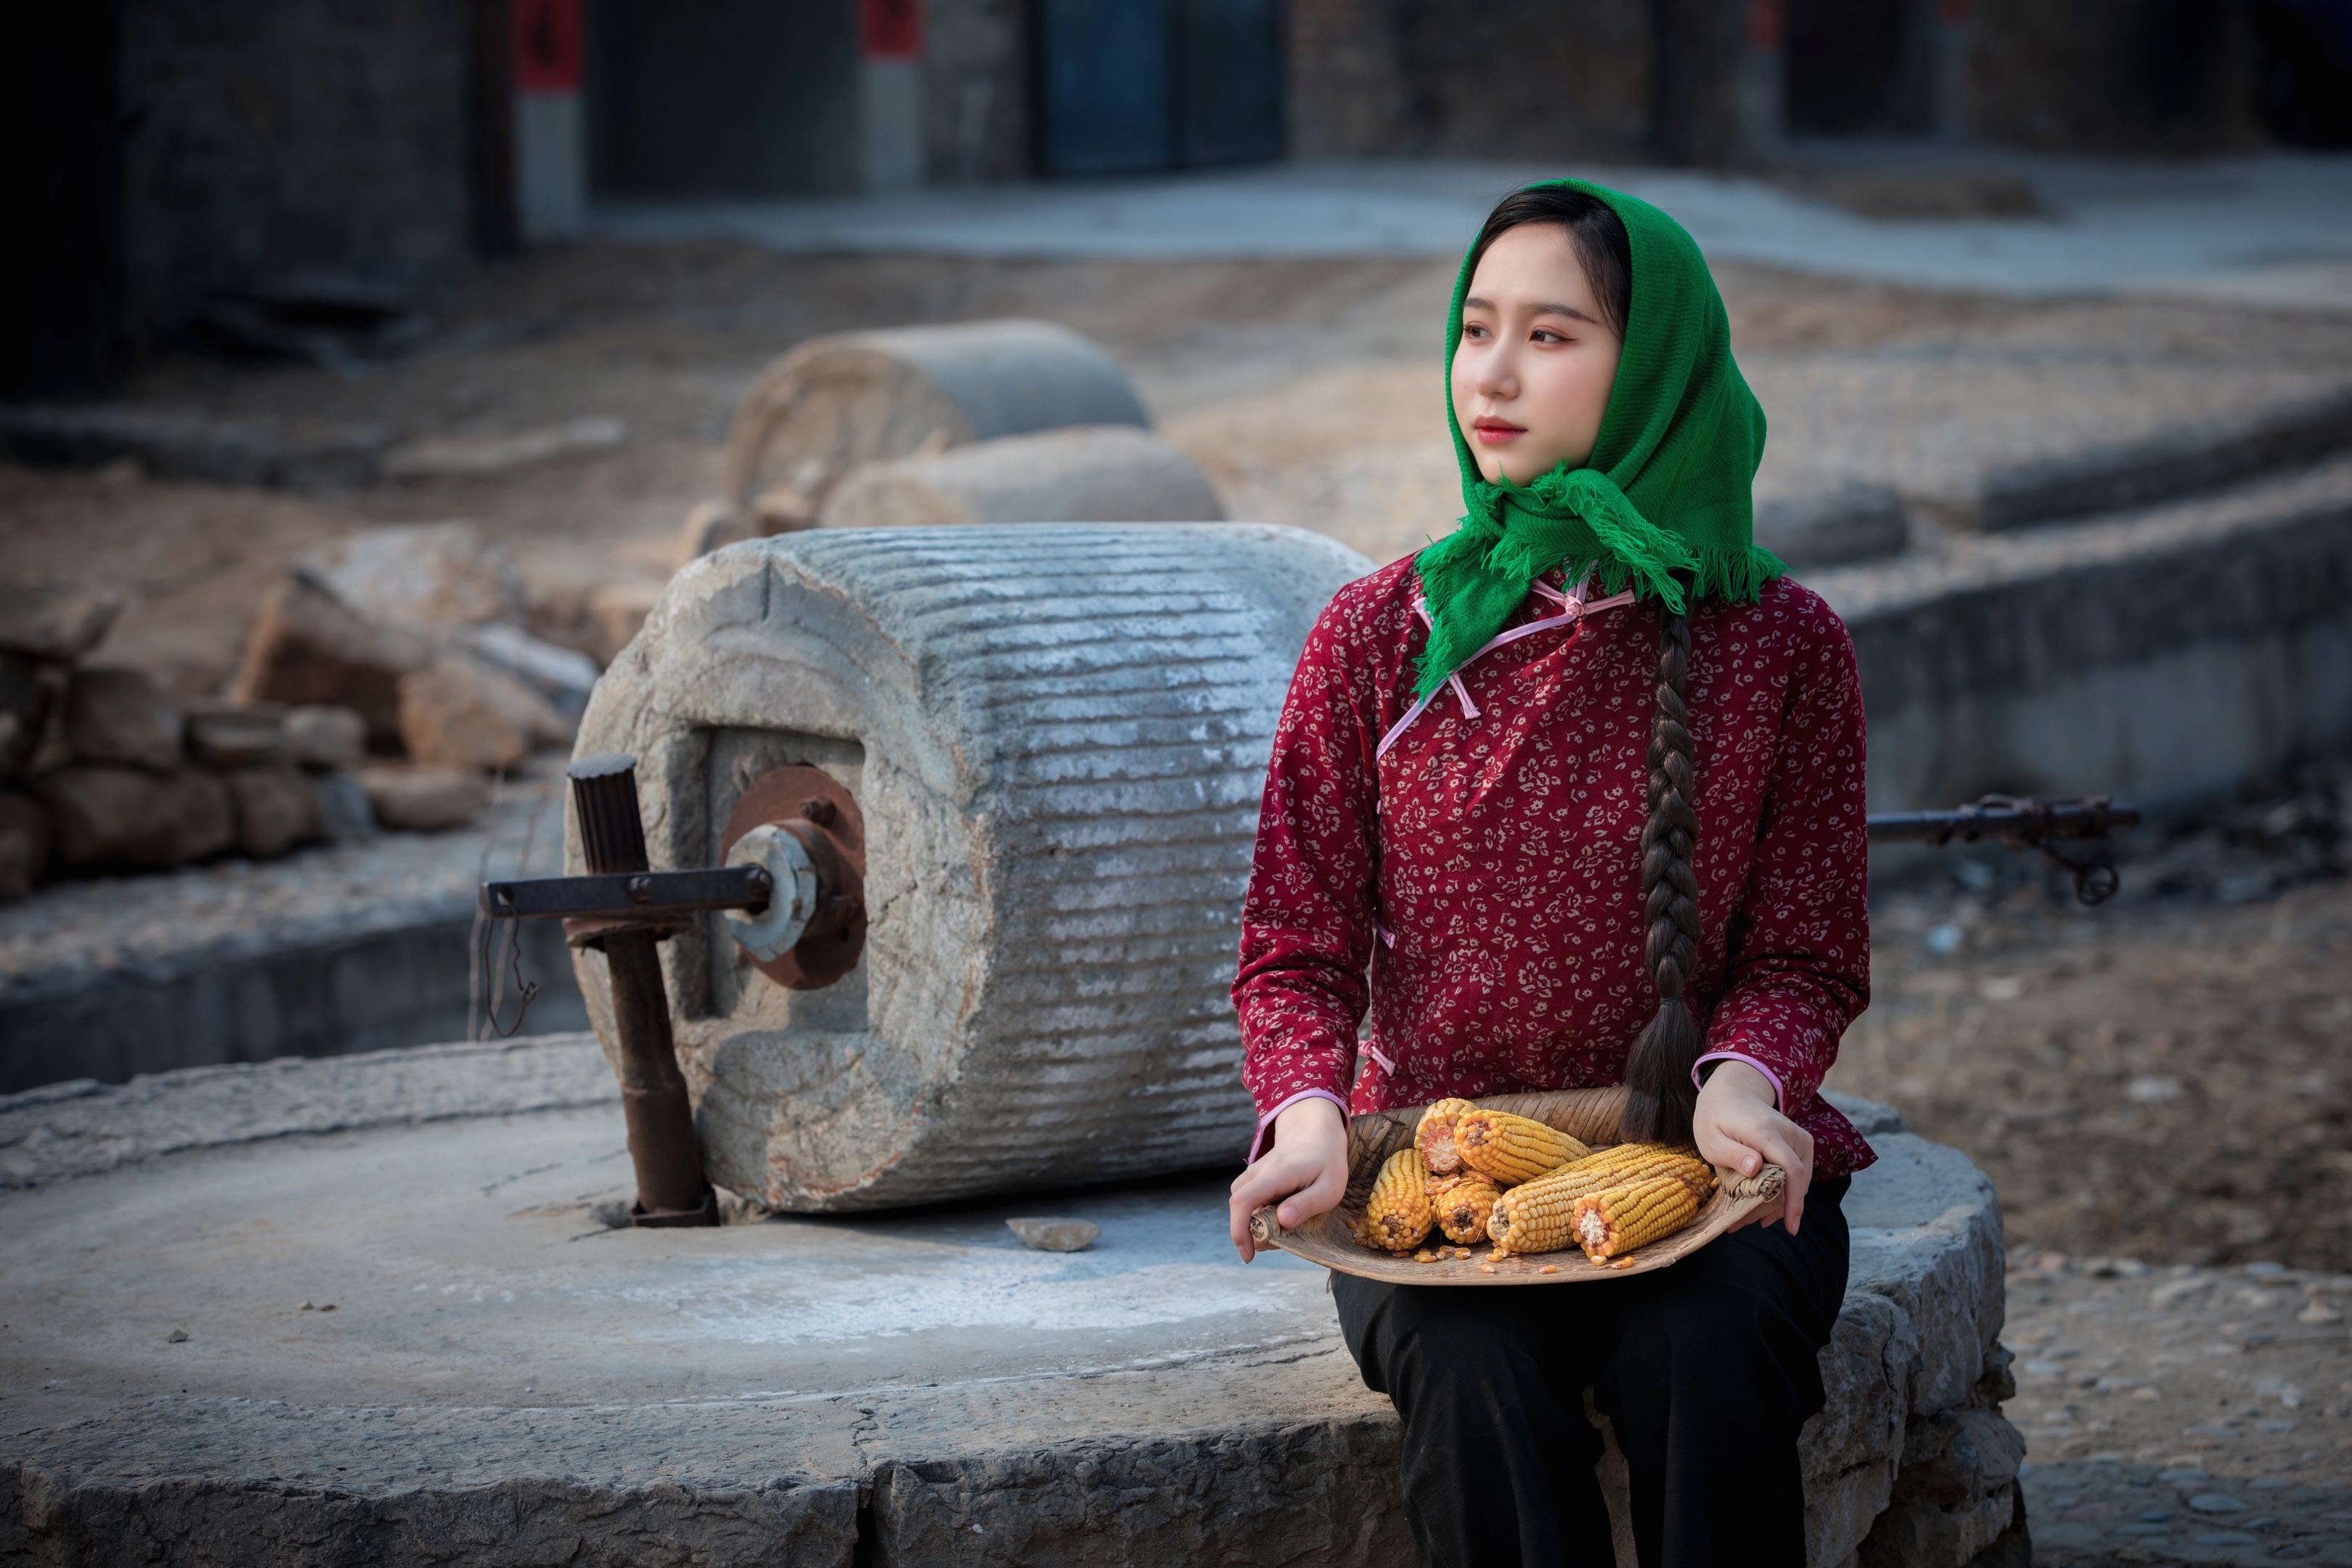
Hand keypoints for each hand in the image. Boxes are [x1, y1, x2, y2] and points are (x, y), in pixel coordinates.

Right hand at [1227, 1097, 1348, 1261]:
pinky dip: (1259, 1214)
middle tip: (1281, 1242)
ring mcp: (1255, 1174)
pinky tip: (1280, 1216)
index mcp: (1276, 1175)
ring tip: (1284, 1230)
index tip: (1248, 1255)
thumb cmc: (1326, 1161)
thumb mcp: (1329, 1187)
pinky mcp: (1256, 1178)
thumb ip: (1306, 1205)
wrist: (1314, 1130)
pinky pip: (1251, 1200)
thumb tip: (1282, 1220)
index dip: (1238, 1231)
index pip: (1243, 1201)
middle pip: (1240, 1208)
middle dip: (1252, 1233)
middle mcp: (1259, 1173)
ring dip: (1257, 1224)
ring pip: (1244, 1205)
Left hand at [1691, 1059, 1813, 1236]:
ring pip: (1799, 1181)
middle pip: (1796, 1181)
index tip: (1791, 1227)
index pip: (1791, 1170)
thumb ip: (1732, 1154)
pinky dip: (1783, 1190)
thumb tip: (1755, 1168)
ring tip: (1749, 1217)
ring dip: (1778, 1202)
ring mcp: (1799, 1137)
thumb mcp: (1711, 1138)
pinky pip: (1798, 1174)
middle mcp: (1790, 1133)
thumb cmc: (1716, 1118)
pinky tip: (1762, 1202)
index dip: (1794, 1201)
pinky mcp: (1801, 1143)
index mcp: (1766, 1132)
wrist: (1732, 1092)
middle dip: (1775, 1208)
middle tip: (1743, 1223)